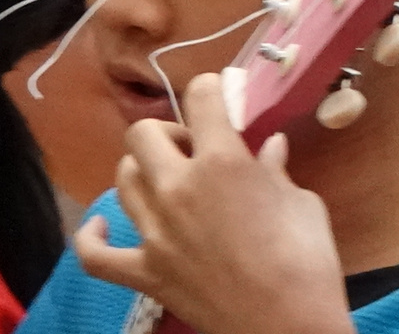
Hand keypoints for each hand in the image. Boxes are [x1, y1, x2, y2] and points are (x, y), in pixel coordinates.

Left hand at [70, 71, 352, 333]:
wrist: (285, 322)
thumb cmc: (306, 256)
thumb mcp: (302, 202)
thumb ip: (275, 170)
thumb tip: (268, 149)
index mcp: (222, 162)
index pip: (201, 99)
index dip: (211, 88)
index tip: (220, 92)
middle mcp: (178, 189)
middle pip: (144, 135)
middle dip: (168, 130)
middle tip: (196, 146)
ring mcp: (153, 233)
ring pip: (122, 180)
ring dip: (142, 170)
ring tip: (166, 177)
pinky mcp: (143, 273)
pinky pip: (94, 254)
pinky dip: (92, 237)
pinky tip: (103, 225)